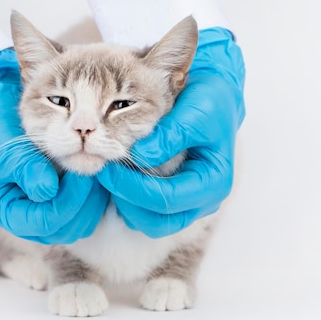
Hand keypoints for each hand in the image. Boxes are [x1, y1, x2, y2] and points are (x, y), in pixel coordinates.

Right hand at [0, 48, 108, 243]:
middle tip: (93, 173)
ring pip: (79, 224)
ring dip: (92, 202)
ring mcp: (42, 212)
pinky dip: (94, 196)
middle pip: (64, 229)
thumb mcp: (9, 149)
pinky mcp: (58, 201)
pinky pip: (84, 210)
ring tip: (96, 172)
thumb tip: (48, 190)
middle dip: (83, 204)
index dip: (67, 203)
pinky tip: (98, 174)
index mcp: (4, 211)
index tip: (81, 176)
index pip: (43, 222)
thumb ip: (27, 169)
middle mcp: (23, 219)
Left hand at [97, 27, 244, 237]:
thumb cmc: (209, 102)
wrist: (216, 96)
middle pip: (157, 223)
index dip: (134, 187)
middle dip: (127, 200)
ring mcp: (188, 202)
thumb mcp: (196, 111)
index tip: (110, 165)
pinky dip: (128, 198)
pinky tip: (117, 173)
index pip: (168, 199)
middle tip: (105, 172)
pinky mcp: (173, 197)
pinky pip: (145, 211)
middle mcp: (203, 200)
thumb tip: (139, 156)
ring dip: (125, 203)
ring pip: (148, 222)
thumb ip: (170, 134)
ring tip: (110, 172)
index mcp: (214, 183)